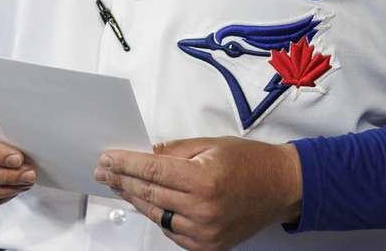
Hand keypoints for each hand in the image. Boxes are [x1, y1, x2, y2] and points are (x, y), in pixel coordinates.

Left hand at [95, 137, 302, 249]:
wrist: (281, 187)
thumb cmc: (250, 162)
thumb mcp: (211, 145)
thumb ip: (175, 151)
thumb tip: (145, 155)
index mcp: (204, 179)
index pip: (151, 171)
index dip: (125, 164)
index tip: (107, 159)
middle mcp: (203, 209)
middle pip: (149, 193)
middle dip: (122, 181)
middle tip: (104, 172)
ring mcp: (205, 232)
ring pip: (157, 215)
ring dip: (136, 199)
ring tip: (120, 186)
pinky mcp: (208, 246)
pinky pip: (172, 231)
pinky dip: (159, 215)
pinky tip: (149, 202)